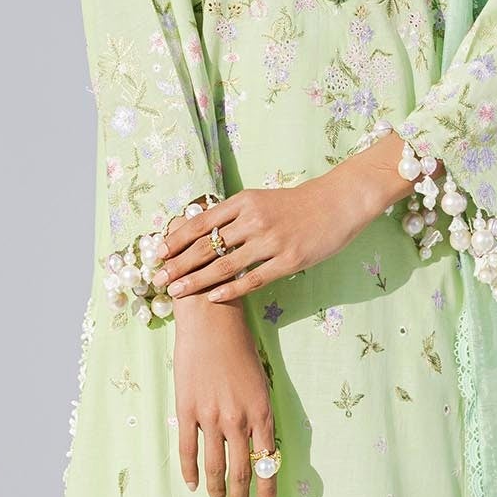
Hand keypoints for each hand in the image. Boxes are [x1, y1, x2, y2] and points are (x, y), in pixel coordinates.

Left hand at [153, 136, 411, 305]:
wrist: (338, 202)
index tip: (158, 254)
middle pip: (207, 246)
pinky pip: (253, 279)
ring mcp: (271, 241)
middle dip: (179, 264)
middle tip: (158, 278)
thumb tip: (202, 229)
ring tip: (177, 291)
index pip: (201, 222)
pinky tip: (213, 297)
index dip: (176, 239)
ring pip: (225, 265)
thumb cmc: (298, 203)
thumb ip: (234, 214)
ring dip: (197, 280)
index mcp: (243, 201)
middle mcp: (254, 219)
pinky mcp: (288, 260)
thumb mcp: (261, 199)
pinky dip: (230, 289)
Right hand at [171, 298, 279, 496]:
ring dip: (219, 490)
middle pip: (242, 472)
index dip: (268, 490)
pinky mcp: (187, 411)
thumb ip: (260, 415)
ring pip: (216, 467)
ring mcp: (211, 417)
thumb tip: (260, 446)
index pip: (267, 464)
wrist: (211, 322)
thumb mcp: (261, 383)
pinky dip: (190, 472)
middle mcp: (238, 420)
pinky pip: (187, 450)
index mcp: (262, 413)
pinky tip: (193, 485)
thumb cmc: (240, 347)